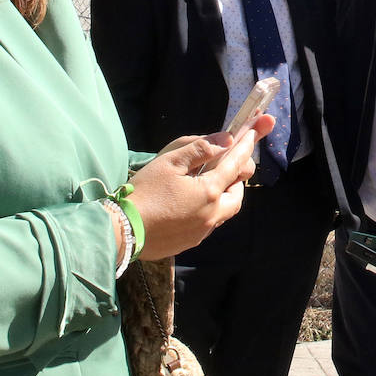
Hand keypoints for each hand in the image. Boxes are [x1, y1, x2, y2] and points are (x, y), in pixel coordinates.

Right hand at [125, 114, 270, 259]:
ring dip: (224, 197)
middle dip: (237, 179)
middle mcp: (212, 214)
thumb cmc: (144, 192)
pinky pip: (209, 224)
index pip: (235, 164)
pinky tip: (192, 204)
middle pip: (237, 195)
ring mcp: (202, 231)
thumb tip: (226, 139)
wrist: (122, 230)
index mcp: (209, 192)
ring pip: (225, 212)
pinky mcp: (190, 242)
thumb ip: (200, 148)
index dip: (245, 146)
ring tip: (209, 185)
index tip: (253, 133)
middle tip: (226, 166)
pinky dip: (209, 210)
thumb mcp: (169, 162)